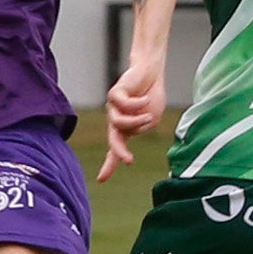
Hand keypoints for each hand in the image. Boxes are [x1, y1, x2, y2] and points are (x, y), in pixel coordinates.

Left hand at [98, 60, 165, 181]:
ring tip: (148, 116)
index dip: (109, 166)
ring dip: (137, 121)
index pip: (114, 150)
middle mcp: (115, 119)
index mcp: (124, 129)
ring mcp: (113, 107)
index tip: (101, 180)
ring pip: (120, 122)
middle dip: (120, 151)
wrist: (151, 72)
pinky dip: (139, 104)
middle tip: (129, 161)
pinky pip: (125, 105)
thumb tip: (131, 126)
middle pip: (113, 140)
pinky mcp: (114, 93)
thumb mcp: (151, 117)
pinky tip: (146, 98)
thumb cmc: (151, 95)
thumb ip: (141, 125)